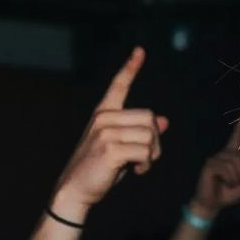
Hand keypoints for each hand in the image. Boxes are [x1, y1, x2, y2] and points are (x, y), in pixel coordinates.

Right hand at [51, 46, 168, 217]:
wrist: (76, 189)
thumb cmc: (100, 168)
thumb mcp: (122, 147)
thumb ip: (140, 133)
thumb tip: (164, 121)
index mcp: (103, 113)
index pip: (118, 85)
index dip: (130, 68)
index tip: (140, 51)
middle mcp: (104, 118)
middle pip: (149, 118)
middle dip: (155, 141)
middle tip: (147, 158)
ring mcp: (105, 132)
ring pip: (150, 136)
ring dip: (152, 155)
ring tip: (141, 165)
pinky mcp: (110, 149)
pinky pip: (145, 152)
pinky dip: (147, 164)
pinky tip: (137, 171)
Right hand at [188, 116, 239, 219]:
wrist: (212, 204)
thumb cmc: (227, 194)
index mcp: (232, 157)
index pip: (237, 137)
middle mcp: (223, 154)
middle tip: (237, 183)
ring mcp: (215, 158)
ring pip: (234, 163)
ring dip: (236, 177)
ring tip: (229, 184)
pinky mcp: (210, 165)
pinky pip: (225, 168)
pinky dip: (229, 178)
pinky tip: (223, 182)